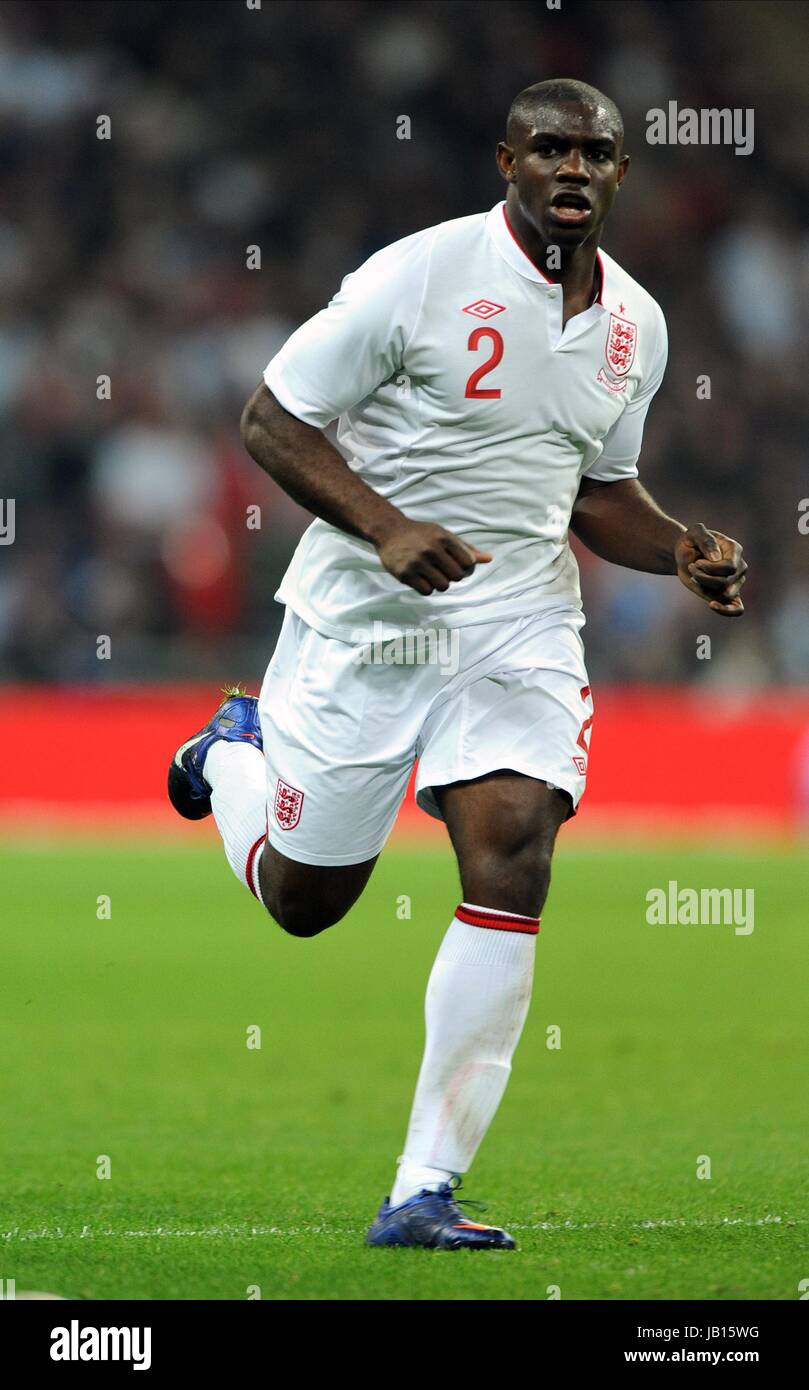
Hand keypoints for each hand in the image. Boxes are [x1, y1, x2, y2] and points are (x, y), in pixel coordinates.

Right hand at [373, 518, 491, 594]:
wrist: (389, 531)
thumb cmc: (421, 534)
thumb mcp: (444, 535)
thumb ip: (466, 548)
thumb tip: (489, 559)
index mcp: (443, 538)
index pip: (468, 563)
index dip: (465, 567)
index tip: (456, 564)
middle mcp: (431, 549)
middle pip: (457, 576)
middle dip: (453, 576)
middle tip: (442, 570)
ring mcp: (418, 562)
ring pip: (443, 586)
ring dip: (440, 583)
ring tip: (431, 573)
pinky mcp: (405, 574)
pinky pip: (427, 591)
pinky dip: (427, 588)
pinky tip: (421, 578)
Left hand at [674, 523, 746, 616]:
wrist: (684, 555)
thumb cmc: (690, 542)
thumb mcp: (694, 533)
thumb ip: (706, 540)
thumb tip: (716, 558)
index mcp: (734, 549)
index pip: (730, 567)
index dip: (710, 569)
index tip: (696, 563)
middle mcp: (740, 566)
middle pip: (725, 582)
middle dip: (703, 578)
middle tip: (691, 568)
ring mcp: (736, 582)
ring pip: (725, 594)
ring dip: (704, 588)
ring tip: (695, 578)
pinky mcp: (729, 595)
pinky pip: (737, 608)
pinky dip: (727, 611)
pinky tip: (711, 605)